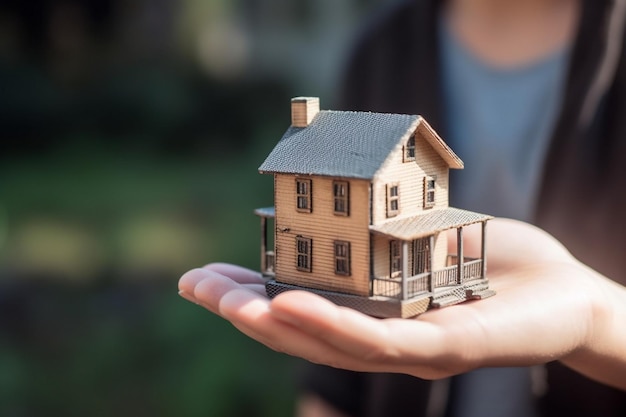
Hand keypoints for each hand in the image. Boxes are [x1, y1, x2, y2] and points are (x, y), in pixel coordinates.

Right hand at [178, 218, 625, 389]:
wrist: (561, 289)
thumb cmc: (486, 260)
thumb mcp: (418, 232)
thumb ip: (374, 228)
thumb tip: (328, 197)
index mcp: (366, 311)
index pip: (296, 304)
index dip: (246, 291)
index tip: (200, 274)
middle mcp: (378, 337)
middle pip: (301, 329)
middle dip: (244, 310)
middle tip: (194, 287)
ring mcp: (407, 350)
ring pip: (329, 343)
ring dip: (272, 323)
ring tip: (229, 303)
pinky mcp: (442, 349)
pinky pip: (379, 341)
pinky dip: (329, 325)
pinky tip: (285, 305)